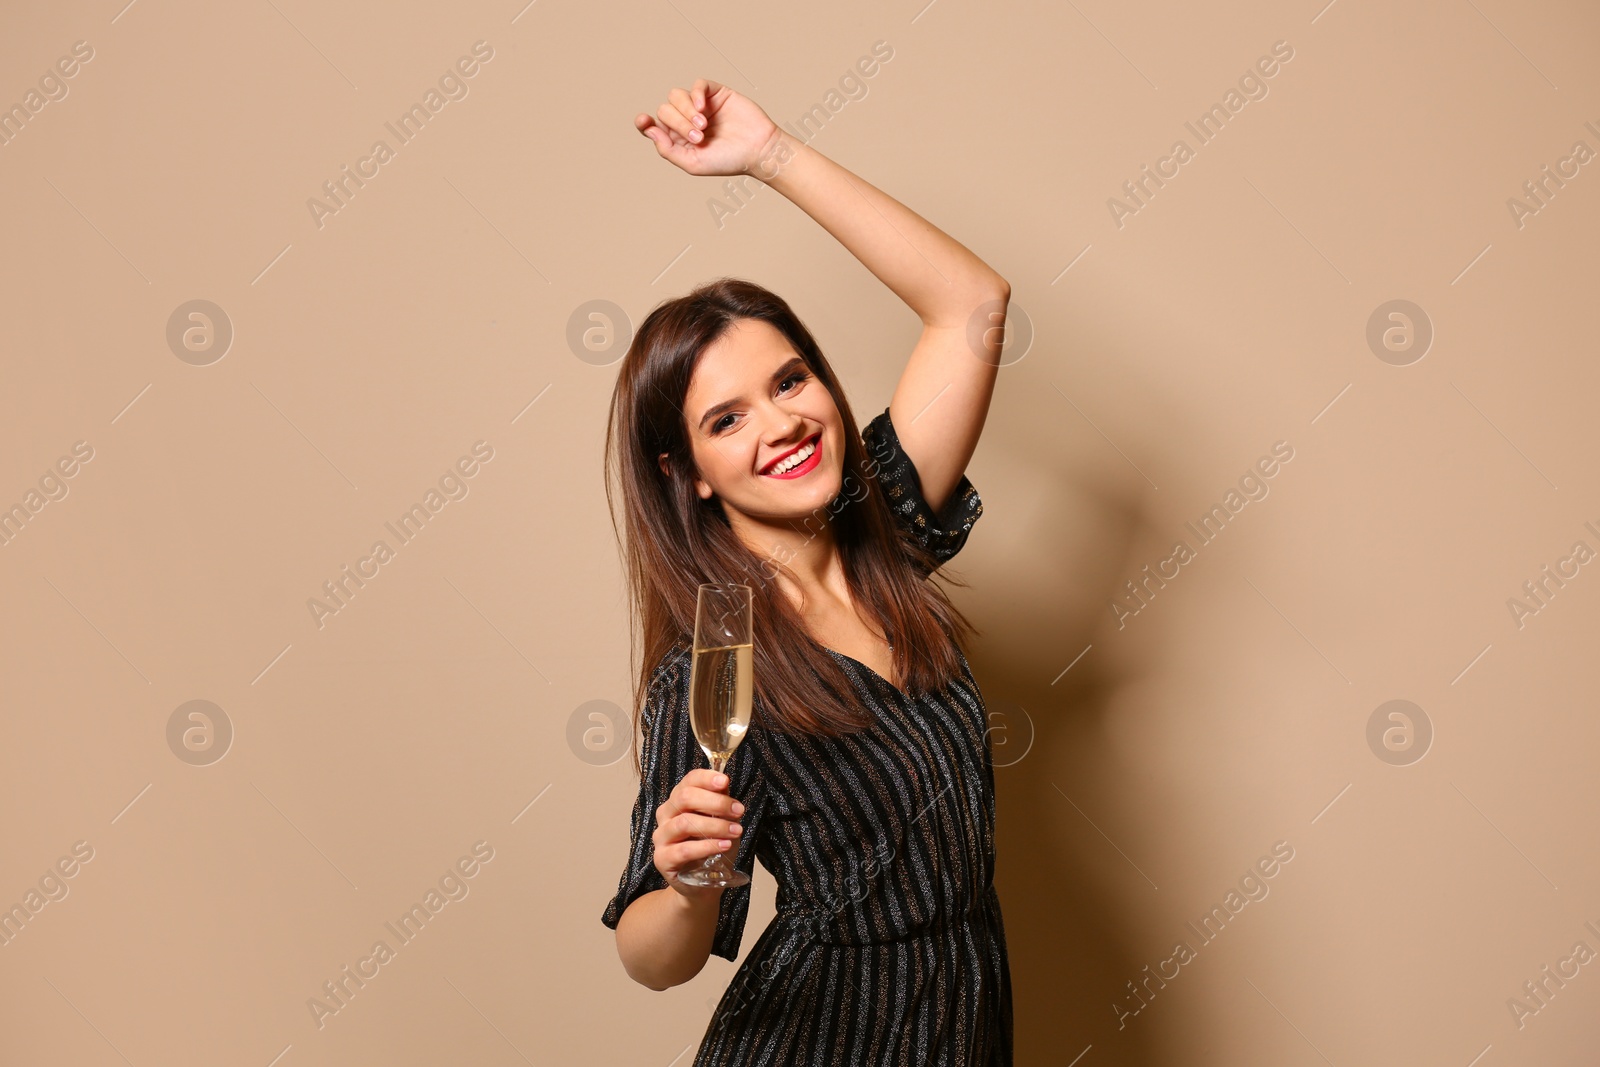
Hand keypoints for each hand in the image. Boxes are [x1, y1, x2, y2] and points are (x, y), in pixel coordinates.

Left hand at [634, 78, 782, 177]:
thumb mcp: (693, 163)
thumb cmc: (728, 161)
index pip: (653, 126)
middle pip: (665, 110)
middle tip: (699, 136)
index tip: (643, 121)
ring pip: (676, 95)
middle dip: (678, 123)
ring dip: (686, 110)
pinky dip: (696, 93)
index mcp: (678, 139)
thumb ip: (668, 150)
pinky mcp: (715, 93)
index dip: (644, 122)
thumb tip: (649, 131)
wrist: (758, 150)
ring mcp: (700, 105)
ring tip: (704, 125)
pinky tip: (703, 107)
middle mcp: (686, 120)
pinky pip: (697, 84)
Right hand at [652, 768, 744, 896]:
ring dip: (715, 826)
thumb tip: (724, 782)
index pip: (688, 781)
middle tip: (739, 810)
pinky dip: (707, 846)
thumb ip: (720, 802)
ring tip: (736, 831)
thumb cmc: (712, 847)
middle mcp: (665, 815)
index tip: (725, 781)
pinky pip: (683, 850)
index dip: (706, 778)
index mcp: (678, 801)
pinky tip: (724, 845)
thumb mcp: (721, 821)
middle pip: (684, 798)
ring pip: (684, 823)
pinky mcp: (662, 859)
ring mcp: (661, 837)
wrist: (702, 884)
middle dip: (716, 802)